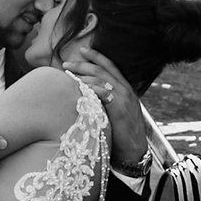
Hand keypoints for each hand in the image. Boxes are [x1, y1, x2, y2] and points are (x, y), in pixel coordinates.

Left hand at [58, 46, 150, 170]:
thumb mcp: (116, 111)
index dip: (96, 56)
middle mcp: (125, 89)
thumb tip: (89, 93)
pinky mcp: (120, 107)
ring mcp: (123, 97)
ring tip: (68, 74)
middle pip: (102, 69)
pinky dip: (90, 87)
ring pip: (101, 78)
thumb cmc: (122, 133)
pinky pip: (103, 92)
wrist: (134, 150)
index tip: (81, 50)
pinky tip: (79, 87)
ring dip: (82, 74)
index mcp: (125, 88)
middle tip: (66, 63)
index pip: (110, 66)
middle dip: (82, 64)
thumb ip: (107, 100)